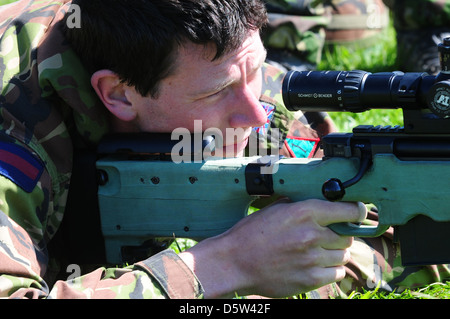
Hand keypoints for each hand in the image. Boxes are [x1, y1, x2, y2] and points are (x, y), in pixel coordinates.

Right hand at [179, 199, 366, 297]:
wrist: (234, 262)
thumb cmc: (251, 234)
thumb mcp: (274, 210)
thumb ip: (299, 205)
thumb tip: (320, 203)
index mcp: (304, 212)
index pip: (347, 210)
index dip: (357, 212)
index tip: (360, 213)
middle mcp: (312, 234)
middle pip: (348, 236)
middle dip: (342, 235)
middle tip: (330, 236)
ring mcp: (312, 259)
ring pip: (344, 255)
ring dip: (336, 253)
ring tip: (320, 252)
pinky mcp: (310, 279)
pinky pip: (336, 274)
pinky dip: (331, 270)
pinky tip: (318, 265)